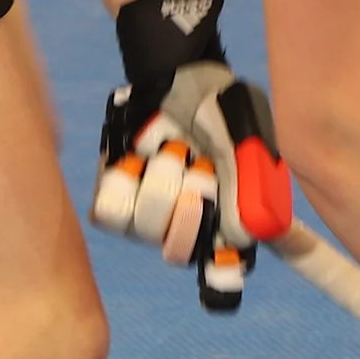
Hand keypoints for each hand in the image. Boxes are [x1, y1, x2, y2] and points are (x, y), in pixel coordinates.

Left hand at [87, 0, 291, 312]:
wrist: (182, 78)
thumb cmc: (223, 110)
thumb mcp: (247, 143)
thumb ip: (248, 189)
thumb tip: (241, 239)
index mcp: (226, 223)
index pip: (224, 275)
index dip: (221, 280)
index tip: (221, 267)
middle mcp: (188, 225)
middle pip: (178, 252)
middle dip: (188, 211)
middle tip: (201, 173)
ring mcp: (150, 213)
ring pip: (145, 228)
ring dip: (162, 183)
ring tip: (173, 152)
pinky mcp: (116, 195)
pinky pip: (110, 212)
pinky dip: (125, 183)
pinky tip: (140, 159)